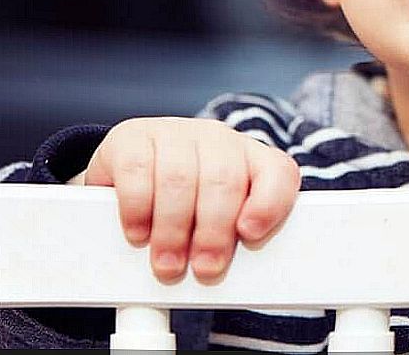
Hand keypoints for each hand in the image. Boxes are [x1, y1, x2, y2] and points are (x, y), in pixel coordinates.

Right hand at [84, 117, 300, 282]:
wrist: (130, 177)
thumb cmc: (184, 210)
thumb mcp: (216, 225)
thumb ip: (233, 241)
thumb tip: (230, 276)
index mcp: (251, 158)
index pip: (278, 171)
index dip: (269, 203)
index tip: (250, 234)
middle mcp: (217, 139)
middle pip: (224, 180)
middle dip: (213, 232)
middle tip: (203, 269)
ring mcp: (175, 132)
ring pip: (179, 178)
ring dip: (173, 230)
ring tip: (168, 263)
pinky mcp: (131, 137)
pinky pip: (137, 171)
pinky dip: (137, 209)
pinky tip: (139, 232)